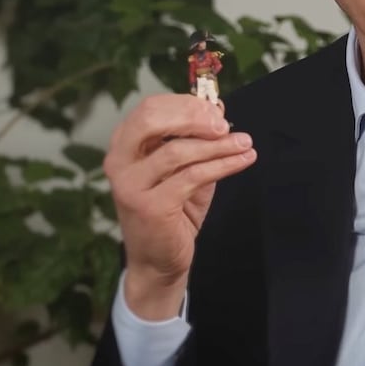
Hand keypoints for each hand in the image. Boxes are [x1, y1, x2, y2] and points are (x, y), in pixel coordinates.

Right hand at [103, 94, 255, 319]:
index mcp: (124, 144)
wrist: (158, 261)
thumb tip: (217, 108)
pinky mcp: (149, 205)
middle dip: (194, 116)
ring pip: (178, 150)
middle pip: (152, 119)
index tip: (217, 110)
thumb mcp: (185, 167)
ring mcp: (130, 184)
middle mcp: (119, 160)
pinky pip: (192, 176)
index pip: (151, 107)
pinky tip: (242, 161)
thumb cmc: (172, 210)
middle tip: (225, 124)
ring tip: (245, 143)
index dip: (187, 104)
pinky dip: (222, 165)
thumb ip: (197, 139)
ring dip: (218, 145)